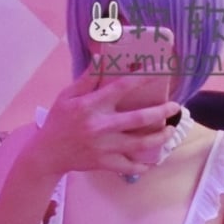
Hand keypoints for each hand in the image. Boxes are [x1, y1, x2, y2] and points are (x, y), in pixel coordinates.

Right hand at [24, 69, 180, 179]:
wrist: (47, 154)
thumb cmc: (58, 121)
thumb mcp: (67, 96)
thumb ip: (86, 79)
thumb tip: (101, 57)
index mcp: (90, 106)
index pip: (120, 88)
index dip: (141, 79)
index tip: (158, 72)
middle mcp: (100, 126)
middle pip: (137, 119)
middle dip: (160, 112)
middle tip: (175, 107)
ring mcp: (103, 146)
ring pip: (138, 143)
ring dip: (158, 137)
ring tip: (169, 130)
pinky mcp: (103, 163)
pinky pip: (128, 166)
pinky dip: (142, 165)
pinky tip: (153, 161)